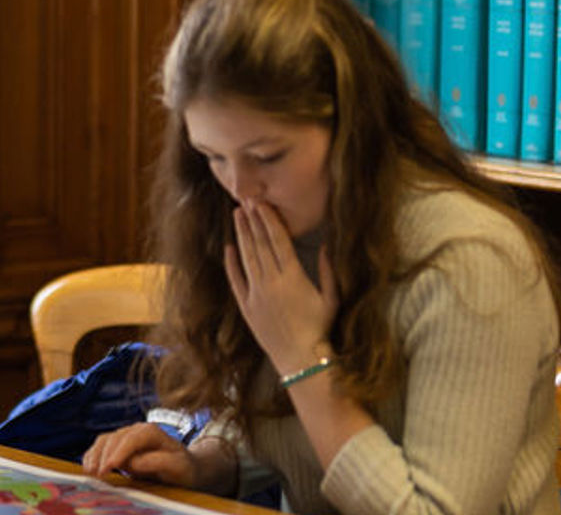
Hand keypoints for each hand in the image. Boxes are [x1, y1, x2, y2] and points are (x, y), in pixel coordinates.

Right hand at [80, 423, 200, 485]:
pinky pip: (100, 447)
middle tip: (98, 475)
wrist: (184, 468)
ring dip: (95, 456)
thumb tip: (133, 462)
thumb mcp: (179, 466)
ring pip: (104, 441)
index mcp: (152, 432)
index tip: (111, 466)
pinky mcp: (118, 446)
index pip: (131, 439)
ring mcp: (125, 437)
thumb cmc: (183, 468)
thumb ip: (158, 462)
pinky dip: (92, 456)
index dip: (119, 452)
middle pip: (114, 439)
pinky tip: (89, 468)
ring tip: (90, 473)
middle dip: (104, 456)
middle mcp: (136, 430)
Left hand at [222, 199, 338, 374]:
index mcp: (293, 277)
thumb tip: (326, 245)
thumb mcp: (332, 298)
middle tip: (246, 200)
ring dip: (241, 235)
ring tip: (237, 215)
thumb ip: (328, 271)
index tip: (262, 204)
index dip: (268, 220)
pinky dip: (231, 263)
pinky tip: (228, 248)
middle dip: (252, 221)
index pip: (278, 241)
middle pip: (259, 245)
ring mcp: (256, 294)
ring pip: (246, 258)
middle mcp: (271, 282)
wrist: (301, 359)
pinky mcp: (246, 307)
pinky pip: (235, 280)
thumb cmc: (320, 330)